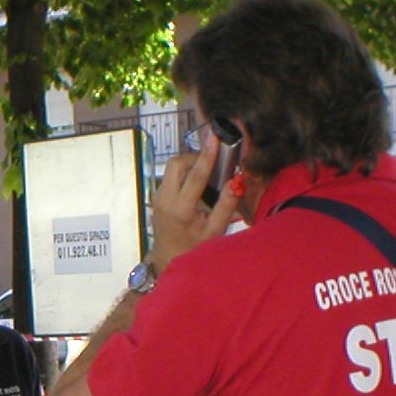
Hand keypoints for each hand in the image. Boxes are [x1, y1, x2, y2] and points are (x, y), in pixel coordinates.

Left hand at [150, 140, 241, 269]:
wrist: (168, 257)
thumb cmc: (193, 247)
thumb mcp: (215, 230)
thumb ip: (226, 206)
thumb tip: (237, 182)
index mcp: (180, 210)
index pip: (194, 176)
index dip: (206, 156)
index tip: (214, 139)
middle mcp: (165, 200)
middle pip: (177, 163)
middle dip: (195, 157)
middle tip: (213, 162)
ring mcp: (159, 196)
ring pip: (172, 166)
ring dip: (190, 163)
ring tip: (208, 171)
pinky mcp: (158, 194)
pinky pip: (171, 174)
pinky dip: (185, 170)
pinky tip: (198, 180)